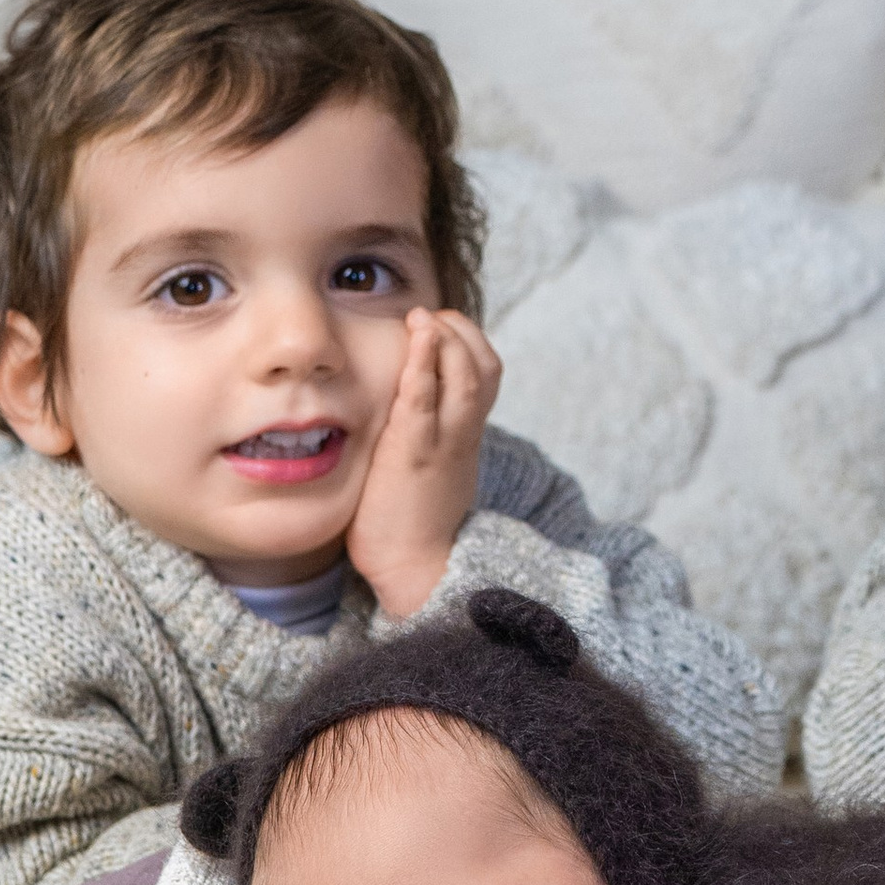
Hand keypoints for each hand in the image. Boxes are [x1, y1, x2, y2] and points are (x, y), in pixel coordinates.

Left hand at [347, 307, 502, 618]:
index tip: (442, 326)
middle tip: (433, 315)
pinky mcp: (414, 453)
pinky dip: (424, 364)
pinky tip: (417, 337)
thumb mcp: (427, 471)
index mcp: (465, 438)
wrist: (414, 569)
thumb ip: (423, 437)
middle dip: (463, 331)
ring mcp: (443, 443)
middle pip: (485, 368)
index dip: (469, 344)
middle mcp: (463, 436)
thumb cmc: (410, 523)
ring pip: (467, 379)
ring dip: (447, 339)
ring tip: (423, 316)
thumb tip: (399, 410)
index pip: (485, 377)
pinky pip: (426, 400)